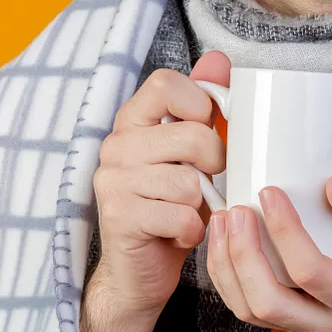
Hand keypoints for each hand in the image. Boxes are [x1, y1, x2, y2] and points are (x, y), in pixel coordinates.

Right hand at [86, 51, 230, 321]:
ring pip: (190, 182)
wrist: (139, 272)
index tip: (206, 130)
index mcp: (132, 121)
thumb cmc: (169, 207)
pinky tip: (180, 234)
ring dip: (203, 205)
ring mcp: (113, 180)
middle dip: (216, 165)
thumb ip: (202, 106)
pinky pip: (182, 215)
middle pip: (192, 135)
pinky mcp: (119, 217)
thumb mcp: (190, 154)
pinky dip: (193, 230)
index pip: (167, 83)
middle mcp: (116, 145)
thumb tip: (219, 59)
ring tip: (189, 211)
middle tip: (209, 182)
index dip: (200, 104)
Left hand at [205, 175, 331, 331]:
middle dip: (243, 255)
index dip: (284, 232)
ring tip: (222, 220)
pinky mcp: (285, 320)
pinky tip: (223, 239)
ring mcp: (303, 327)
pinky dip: (226, 274)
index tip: (270, 192)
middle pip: (268, 302)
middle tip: (237, 211)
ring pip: (249, 310)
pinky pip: (245, 306)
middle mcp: (327, 324)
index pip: (310, 272)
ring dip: (226, 266)